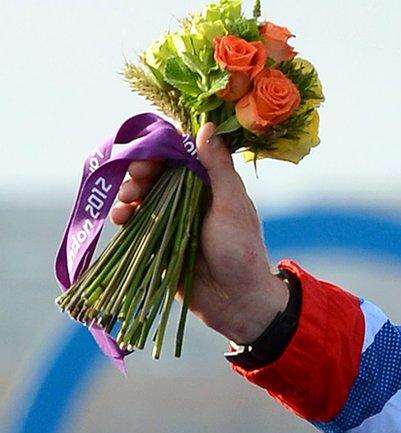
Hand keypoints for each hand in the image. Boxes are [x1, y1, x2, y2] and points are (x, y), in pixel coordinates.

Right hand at [110, 121, 289, 344]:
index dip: (160, 153)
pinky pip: (135, 223)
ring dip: (129, 193)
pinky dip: (124, 217)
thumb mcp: (232, 205)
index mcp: (210, 186)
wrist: (236, 301)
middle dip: (140, 173)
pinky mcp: (158, 242)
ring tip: (127, 200)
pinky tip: (121, 218)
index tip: (149, 156)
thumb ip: (219, 168)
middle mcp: (189, 199)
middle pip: (155, 174)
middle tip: (136, 180)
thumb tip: (208, 126)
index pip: (179, 157)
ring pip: (142, 196)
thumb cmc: (241, 251)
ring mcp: (172, 220)